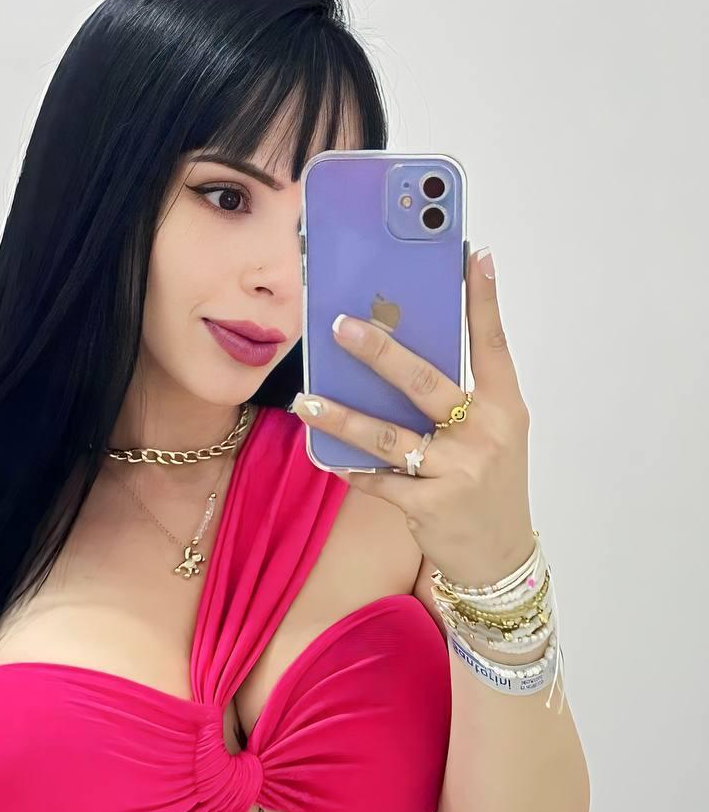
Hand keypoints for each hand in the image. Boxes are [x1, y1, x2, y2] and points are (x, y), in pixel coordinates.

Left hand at [292, 246, 534, 586]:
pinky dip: (350, 467)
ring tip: (306, 401)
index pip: (494, 344)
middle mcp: (485, 434)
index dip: (484, 300)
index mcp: (505, 407)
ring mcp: (457, 471)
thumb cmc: (487, 483)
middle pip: (426, 383)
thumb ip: (458, 398)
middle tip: (341, 326)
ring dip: (342, 417)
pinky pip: (379, 479)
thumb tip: (400, 355)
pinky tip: (325, 455)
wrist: (498, 555)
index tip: (474, 256)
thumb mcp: (491, 434)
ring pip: (389, 436)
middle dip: (380, 353)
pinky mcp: (430, 505)